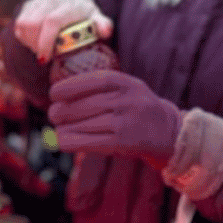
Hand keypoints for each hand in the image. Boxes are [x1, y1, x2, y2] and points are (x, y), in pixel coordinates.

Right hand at [13, 0, 112, 62]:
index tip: (45, 58)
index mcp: (70, 4)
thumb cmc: (84, 12)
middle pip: (34, 24)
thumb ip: (102, 24)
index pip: (52, 21)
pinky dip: (24, 37)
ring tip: (42, 48)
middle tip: (45, 56)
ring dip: (29, 41)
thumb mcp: (96, 17)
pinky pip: (19, 24)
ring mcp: (38, 1)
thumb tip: (106, 31)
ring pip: (23, 24)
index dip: (46, 41)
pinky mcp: (28, 5)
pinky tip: (36, 41)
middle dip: (36, 45)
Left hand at [47, 71, 179, 167]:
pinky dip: (72, 142)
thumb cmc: (137, 108)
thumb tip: (60, 93)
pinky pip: (91, 142)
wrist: (169, 131)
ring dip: (65, 128)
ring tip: (57, 129)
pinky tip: (62, 141)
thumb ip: (100, 87)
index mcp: (125, 82)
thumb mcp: (126, 88)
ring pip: (84, 124)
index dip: (69, 86)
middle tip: (53, 114)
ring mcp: (126, 121)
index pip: (93, 81)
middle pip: (84, 105)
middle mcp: (126, 100)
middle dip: (62, 111)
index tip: (54, 93)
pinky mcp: (124, 142)